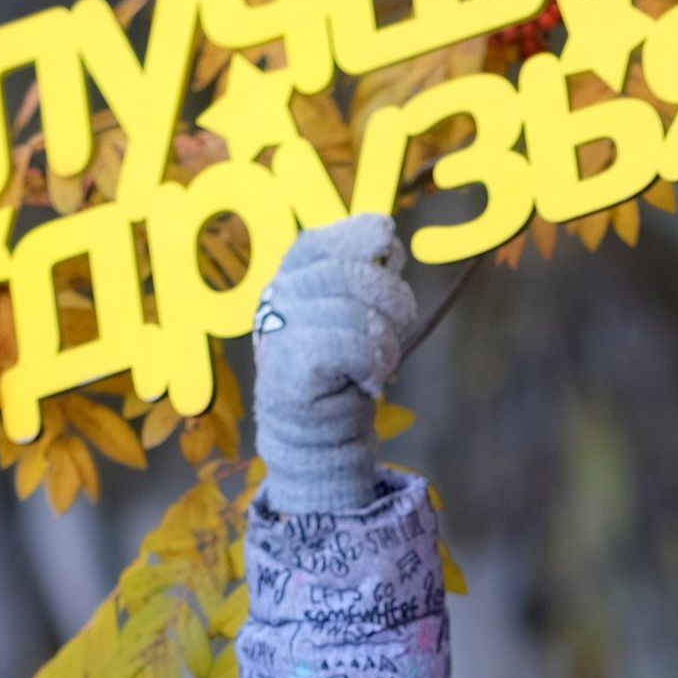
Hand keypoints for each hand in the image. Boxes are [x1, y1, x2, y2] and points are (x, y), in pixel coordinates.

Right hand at [251, 214, 412, 518]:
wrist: (314, 441)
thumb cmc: (338, 376)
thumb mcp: (352, 315)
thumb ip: (362, 275)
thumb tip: (385, 236)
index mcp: (289, 281)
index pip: (319, 241)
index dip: (360, 237)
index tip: (391, 251)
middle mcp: (279, 300)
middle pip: (349, 274)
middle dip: (390, 298)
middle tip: (398, 326)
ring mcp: (282, 332)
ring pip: (356, 312)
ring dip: (386, 340)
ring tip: (380, 364)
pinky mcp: (294, 366)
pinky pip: (352, 345)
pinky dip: (372, 363)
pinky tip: (368, 381)